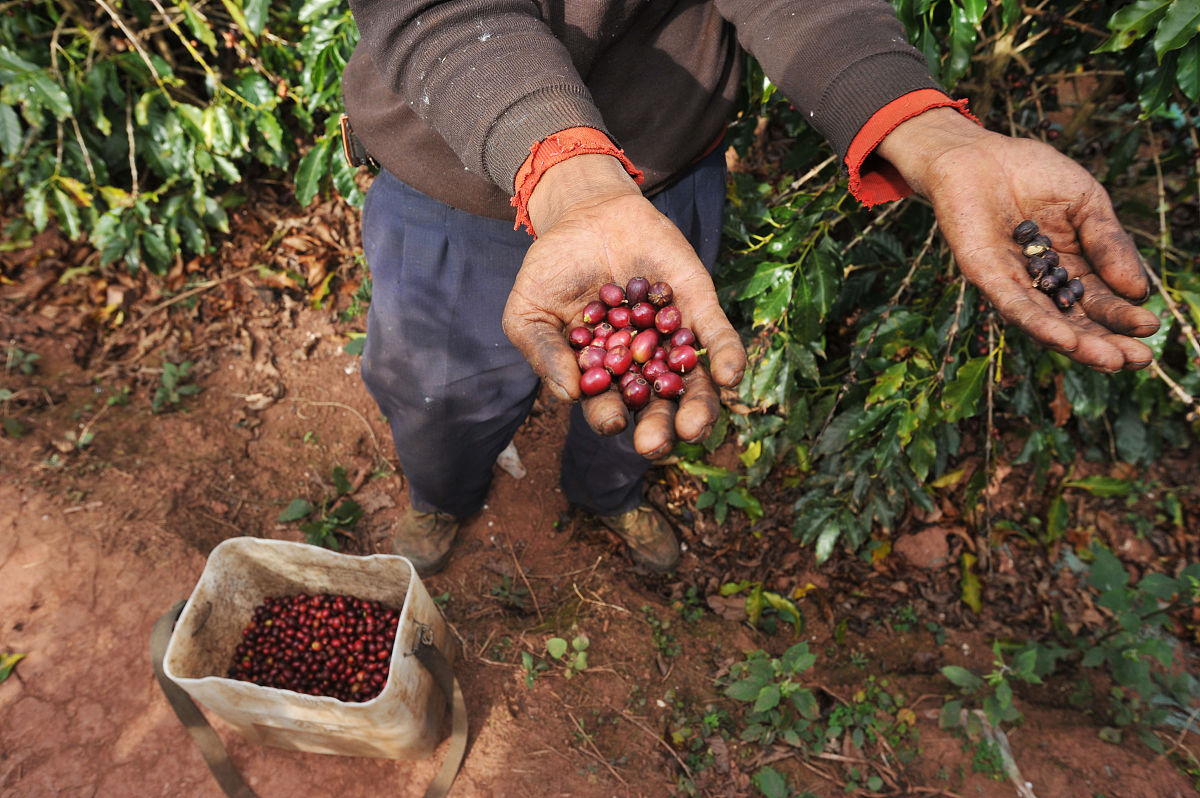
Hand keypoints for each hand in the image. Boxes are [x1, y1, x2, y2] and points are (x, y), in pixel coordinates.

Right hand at [502, 154, 746, 457]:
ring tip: (695, 425)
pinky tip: (727, 375)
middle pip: (656, 406)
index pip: (608, 405)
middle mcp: (642, 365)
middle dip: (658, 428)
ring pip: (693, 383)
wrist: (585, 212)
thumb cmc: (551, 269)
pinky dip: (726, 356)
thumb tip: (569, 394)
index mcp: (601, 374)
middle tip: (655, 443)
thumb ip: (544, 353)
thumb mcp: (529, 312)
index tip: (613, 422)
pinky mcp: (697, 306)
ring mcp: (672, 337)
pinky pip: (716, 336)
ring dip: (698, 407)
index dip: (610, 417)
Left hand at [877, 108, 1159, 371]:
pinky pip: (1012, 304)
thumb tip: (1138, 290)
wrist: (980, 153)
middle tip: (1138, 361)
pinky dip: (1037, 323)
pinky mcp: (984, 274)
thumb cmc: (1033, 173)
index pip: (1101, 300)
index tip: (1150, 328)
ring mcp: (1012, 281)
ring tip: (1110, 361)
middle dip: (1107, 342)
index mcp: (1071, 266)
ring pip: (1046, 321)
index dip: (1123, 317)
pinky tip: (1062, 340)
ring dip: (1078, 344)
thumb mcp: (1088, 204)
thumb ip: (1110, 243)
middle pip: (1076, 321)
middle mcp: (1041, 282)